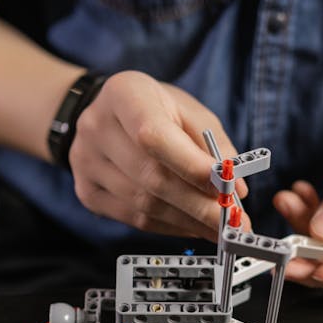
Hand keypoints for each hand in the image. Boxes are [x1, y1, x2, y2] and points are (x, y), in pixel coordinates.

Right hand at [69, 70, 248, 240]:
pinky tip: (193, 226)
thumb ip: (215, 145)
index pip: (155, 137)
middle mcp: (96, 128)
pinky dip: (170, 227)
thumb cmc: (154, 109)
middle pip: (151, 178)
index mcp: (124, 94)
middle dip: (199, 206)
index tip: (228, 190)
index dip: (192, 167)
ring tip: (219, 228)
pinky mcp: (87, 192)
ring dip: (188, 221)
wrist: (103, 115)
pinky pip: (135, 220)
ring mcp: (86, 163)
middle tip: (234, 222)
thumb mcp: (188, 111)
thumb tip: (236, 187)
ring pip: (144, 206)